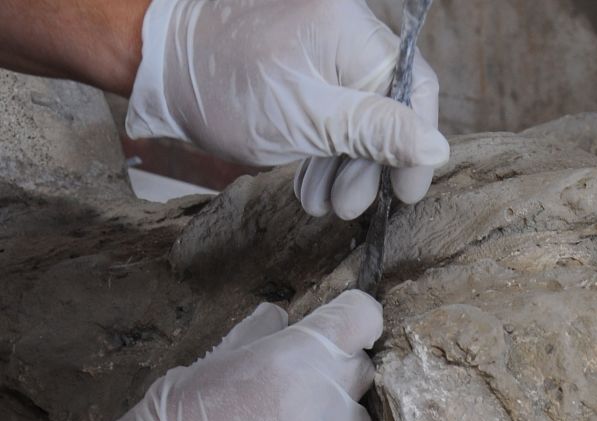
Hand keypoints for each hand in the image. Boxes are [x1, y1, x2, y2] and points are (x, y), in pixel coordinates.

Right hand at [66, 290, 382, 420]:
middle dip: (334, 375)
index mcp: (302, 352)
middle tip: (291, 396)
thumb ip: (255, 336)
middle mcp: (331, 392)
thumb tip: (278, 316)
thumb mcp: (209, 364)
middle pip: (360, 370)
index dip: (351, 320)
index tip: (339, 331)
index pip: (362, 316)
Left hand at [125, 0, 448, 218]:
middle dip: (369, 164)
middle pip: (387, 105)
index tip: (405, 193)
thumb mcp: (306, 119)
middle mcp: (345, 33)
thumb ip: (376, 132)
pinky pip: (331, 110)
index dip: (415, 146)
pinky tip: (309, 183)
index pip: (414, 88)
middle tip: (349, 207)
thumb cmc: (223, 87)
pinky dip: (324, 149)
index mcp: (353, 30)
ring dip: (344, 165)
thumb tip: (437, 148)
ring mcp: (323, 50)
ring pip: (357, 114)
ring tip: (322, 204)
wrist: (153, 67)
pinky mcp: (302, 69)